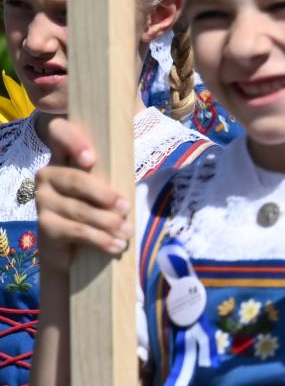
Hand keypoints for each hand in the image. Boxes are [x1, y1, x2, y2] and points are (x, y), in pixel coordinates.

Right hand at [34, 117, 128, 271]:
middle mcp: (48, 175)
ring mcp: (42, 200)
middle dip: (104, 195)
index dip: (71, 139)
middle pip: (75, 178)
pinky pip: (76, 230)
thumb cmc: (100, 213)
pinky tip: (116, 245)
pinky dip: (100, 239)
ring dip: (108, 222)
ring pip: (79, 209)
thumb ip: (117, 169)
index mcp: (65, 158)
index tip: (90, 159)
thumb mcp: (110, 188)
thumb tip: (141, 137)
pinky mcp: (44, 225)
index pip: (59, 132)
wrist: (75, 253)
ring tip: (127, 232)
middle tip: (126, 208)